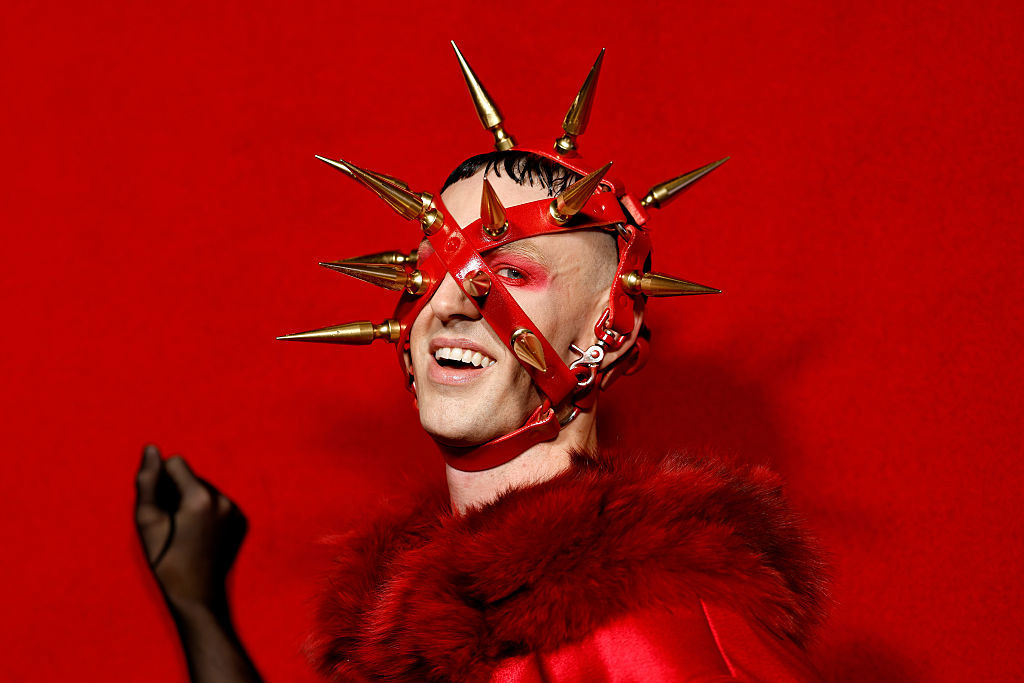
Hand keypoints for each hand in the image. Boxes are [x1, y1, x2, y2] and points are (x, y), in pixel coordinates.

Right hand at [135, 445, 247, 611]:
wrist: (197, 594)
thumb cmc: (166, 559)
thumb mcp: (147, 522)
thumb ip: (148, 481)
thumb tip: (151, 449)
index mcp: (201, 497)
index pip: (176, 463)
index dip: (162, 481)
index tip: (160, 507)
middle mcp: (224, 499)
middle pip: (192, 476)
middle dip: (177, 491)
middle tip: (171, 523)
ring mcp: (236, 510)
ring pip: (205, 488)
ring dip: (191, 501)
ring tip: (184, 530)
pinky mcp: (241, 520)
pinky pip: (218, 502)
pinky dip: (206, 511)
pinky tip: (199, 534)